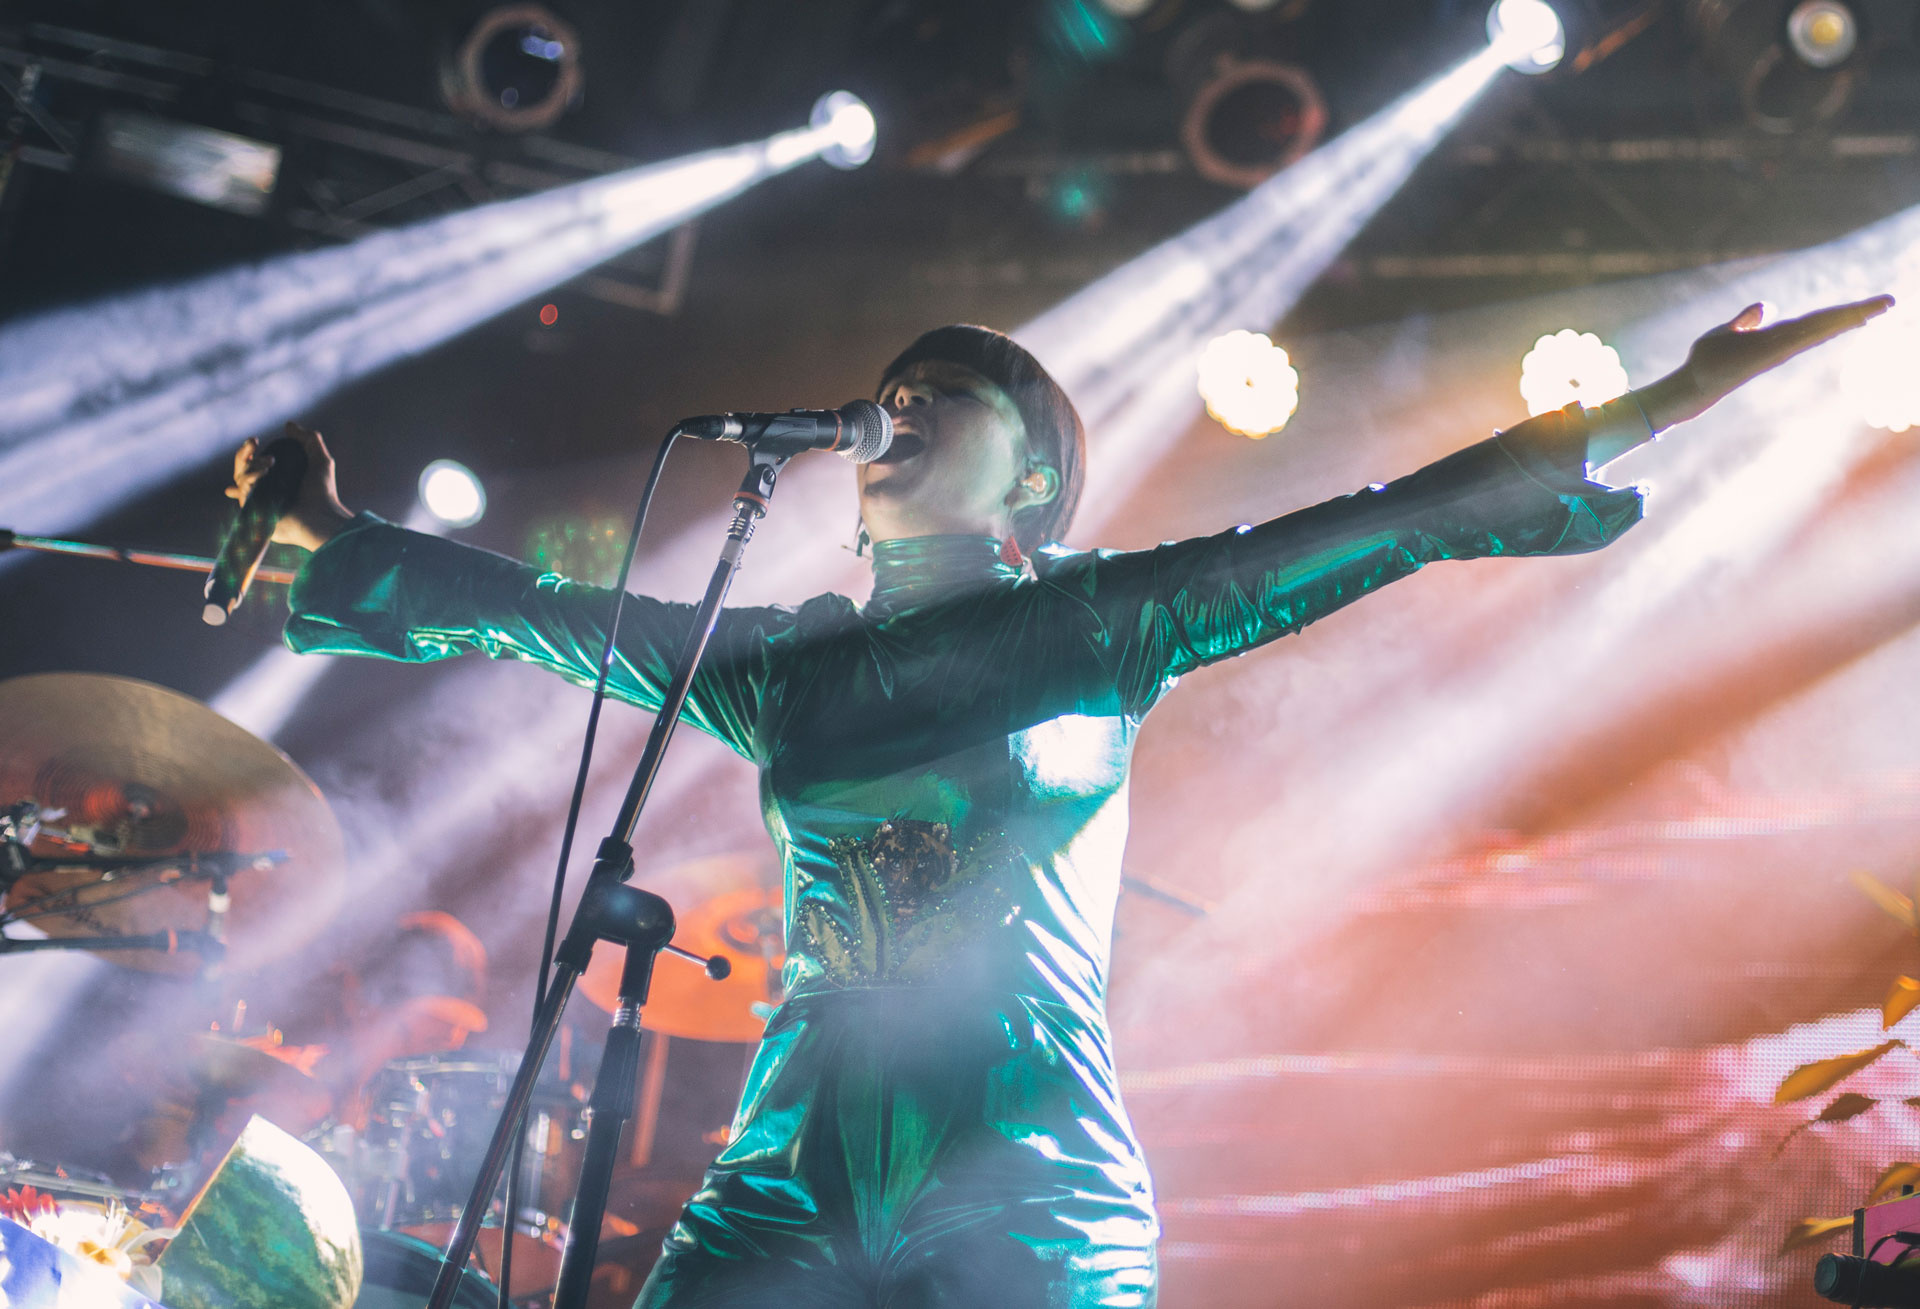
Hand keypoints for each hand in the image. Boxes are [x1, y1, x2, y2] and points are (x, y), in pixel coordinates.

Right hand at [227, 422, 353, 553]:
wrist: (323, 516)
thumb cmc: (323, 491)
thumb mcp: (320, 459)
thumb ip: (308, 439)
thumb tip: (288, 425)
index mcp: (276, 479)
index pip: (252, 464)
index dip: (247, 452)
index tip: (254, 441)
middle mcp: (264, 491)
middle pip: (241, 470)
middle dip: (243, 454)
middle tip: (253, 443)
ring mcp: (258, 502)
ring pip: (241, 479)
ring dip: (252, 466)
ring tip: (271, 462)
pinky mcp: (255, 512)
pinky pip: (244, 493)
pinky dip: (250, 480)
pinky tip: (263, 474)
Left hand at [1639, 294, 1894, 430]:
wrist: (1691, 383)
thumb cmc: (1707, 361)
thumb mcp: (1727, 332)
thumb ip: (1747, 320)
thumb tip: (1766, 307)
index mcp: (1777, 336)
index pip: (1815, 322)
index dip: (1842, 314)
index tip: (1869, 307)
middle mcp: (1784, 343)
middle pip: (1826, 324)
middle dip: (1857, 313)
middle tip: (1890, 301)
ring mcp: (1779, 349)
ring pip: (1820, 329)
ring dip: (1849, 317)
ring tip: (1880, 306)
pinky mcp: (1769, 354)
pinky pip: (1801, 337)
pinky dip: (1822, 328)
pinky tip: (1844, 320)